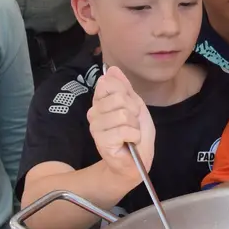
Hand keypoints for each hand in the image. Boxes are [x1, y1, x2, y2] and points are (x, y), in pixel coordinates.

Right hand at [88, 67, 154, 181]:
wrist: (135, 160)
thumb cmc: (134, 133)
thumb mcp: (134, 105)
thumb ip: (124, 87)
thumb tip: (112, 68)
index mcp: (100, 101)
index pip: (108, 83)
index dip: (126, 94)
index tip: (130, 107)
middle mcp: (93, 112)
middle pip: (119, 98)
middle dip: (133, 111)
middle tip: (132, 123)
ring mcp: (96, 127)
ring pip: (123, 114)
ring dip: (134, 126)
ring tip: (130, 134)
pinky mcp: (102, 141)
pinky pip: (125, 130)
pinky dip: (134, 136)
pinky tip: (129, 142)